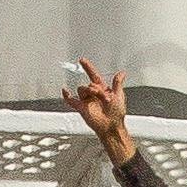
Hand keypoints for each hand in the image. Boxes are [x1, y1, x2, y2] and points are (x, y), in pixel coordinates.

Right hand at [65, 54, 134, 169]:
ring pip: (82, 89)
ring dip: (89, 92)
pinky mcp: (81, 108)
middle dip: (95, 88)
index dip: (88, 68)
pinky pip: (71, 100)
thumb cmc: (117, 114)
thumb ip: (117, 83)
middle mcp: (93, 95)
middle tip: (103, 96)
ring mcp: (87, 101)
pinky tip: (65, 90)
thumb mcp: (119, 95)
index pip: (93, 76)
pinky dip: (67, 96)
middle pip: (89, 84)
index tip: (82, 60)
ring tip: (98, 99)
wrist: (111, 126)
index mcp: (102, 90)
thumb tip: (121, 73)